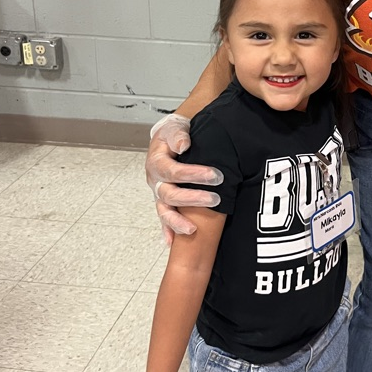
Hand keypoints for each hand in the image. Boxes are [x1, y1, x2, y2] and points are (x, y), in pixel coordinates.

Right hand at [147, 114, 222, 243]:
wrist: (168, 138)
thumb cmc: (172, 134)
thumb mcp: (174, 129)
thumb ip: (178, 135)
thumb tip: (183, 145)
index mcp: (157, 163)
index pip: (174, 172)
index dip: (194, 175)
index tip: (215, 176)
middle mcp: (155, 181)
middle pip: (170, 195)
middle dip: (192, 199)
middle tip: (214, 199)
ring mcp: (159, 193)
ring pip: (164, 211)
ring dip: (177, 222)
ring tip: (192, 229)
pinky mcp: (164, 201)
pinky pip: (163, 218)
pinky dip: (167, 231)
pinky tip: (171, 243)